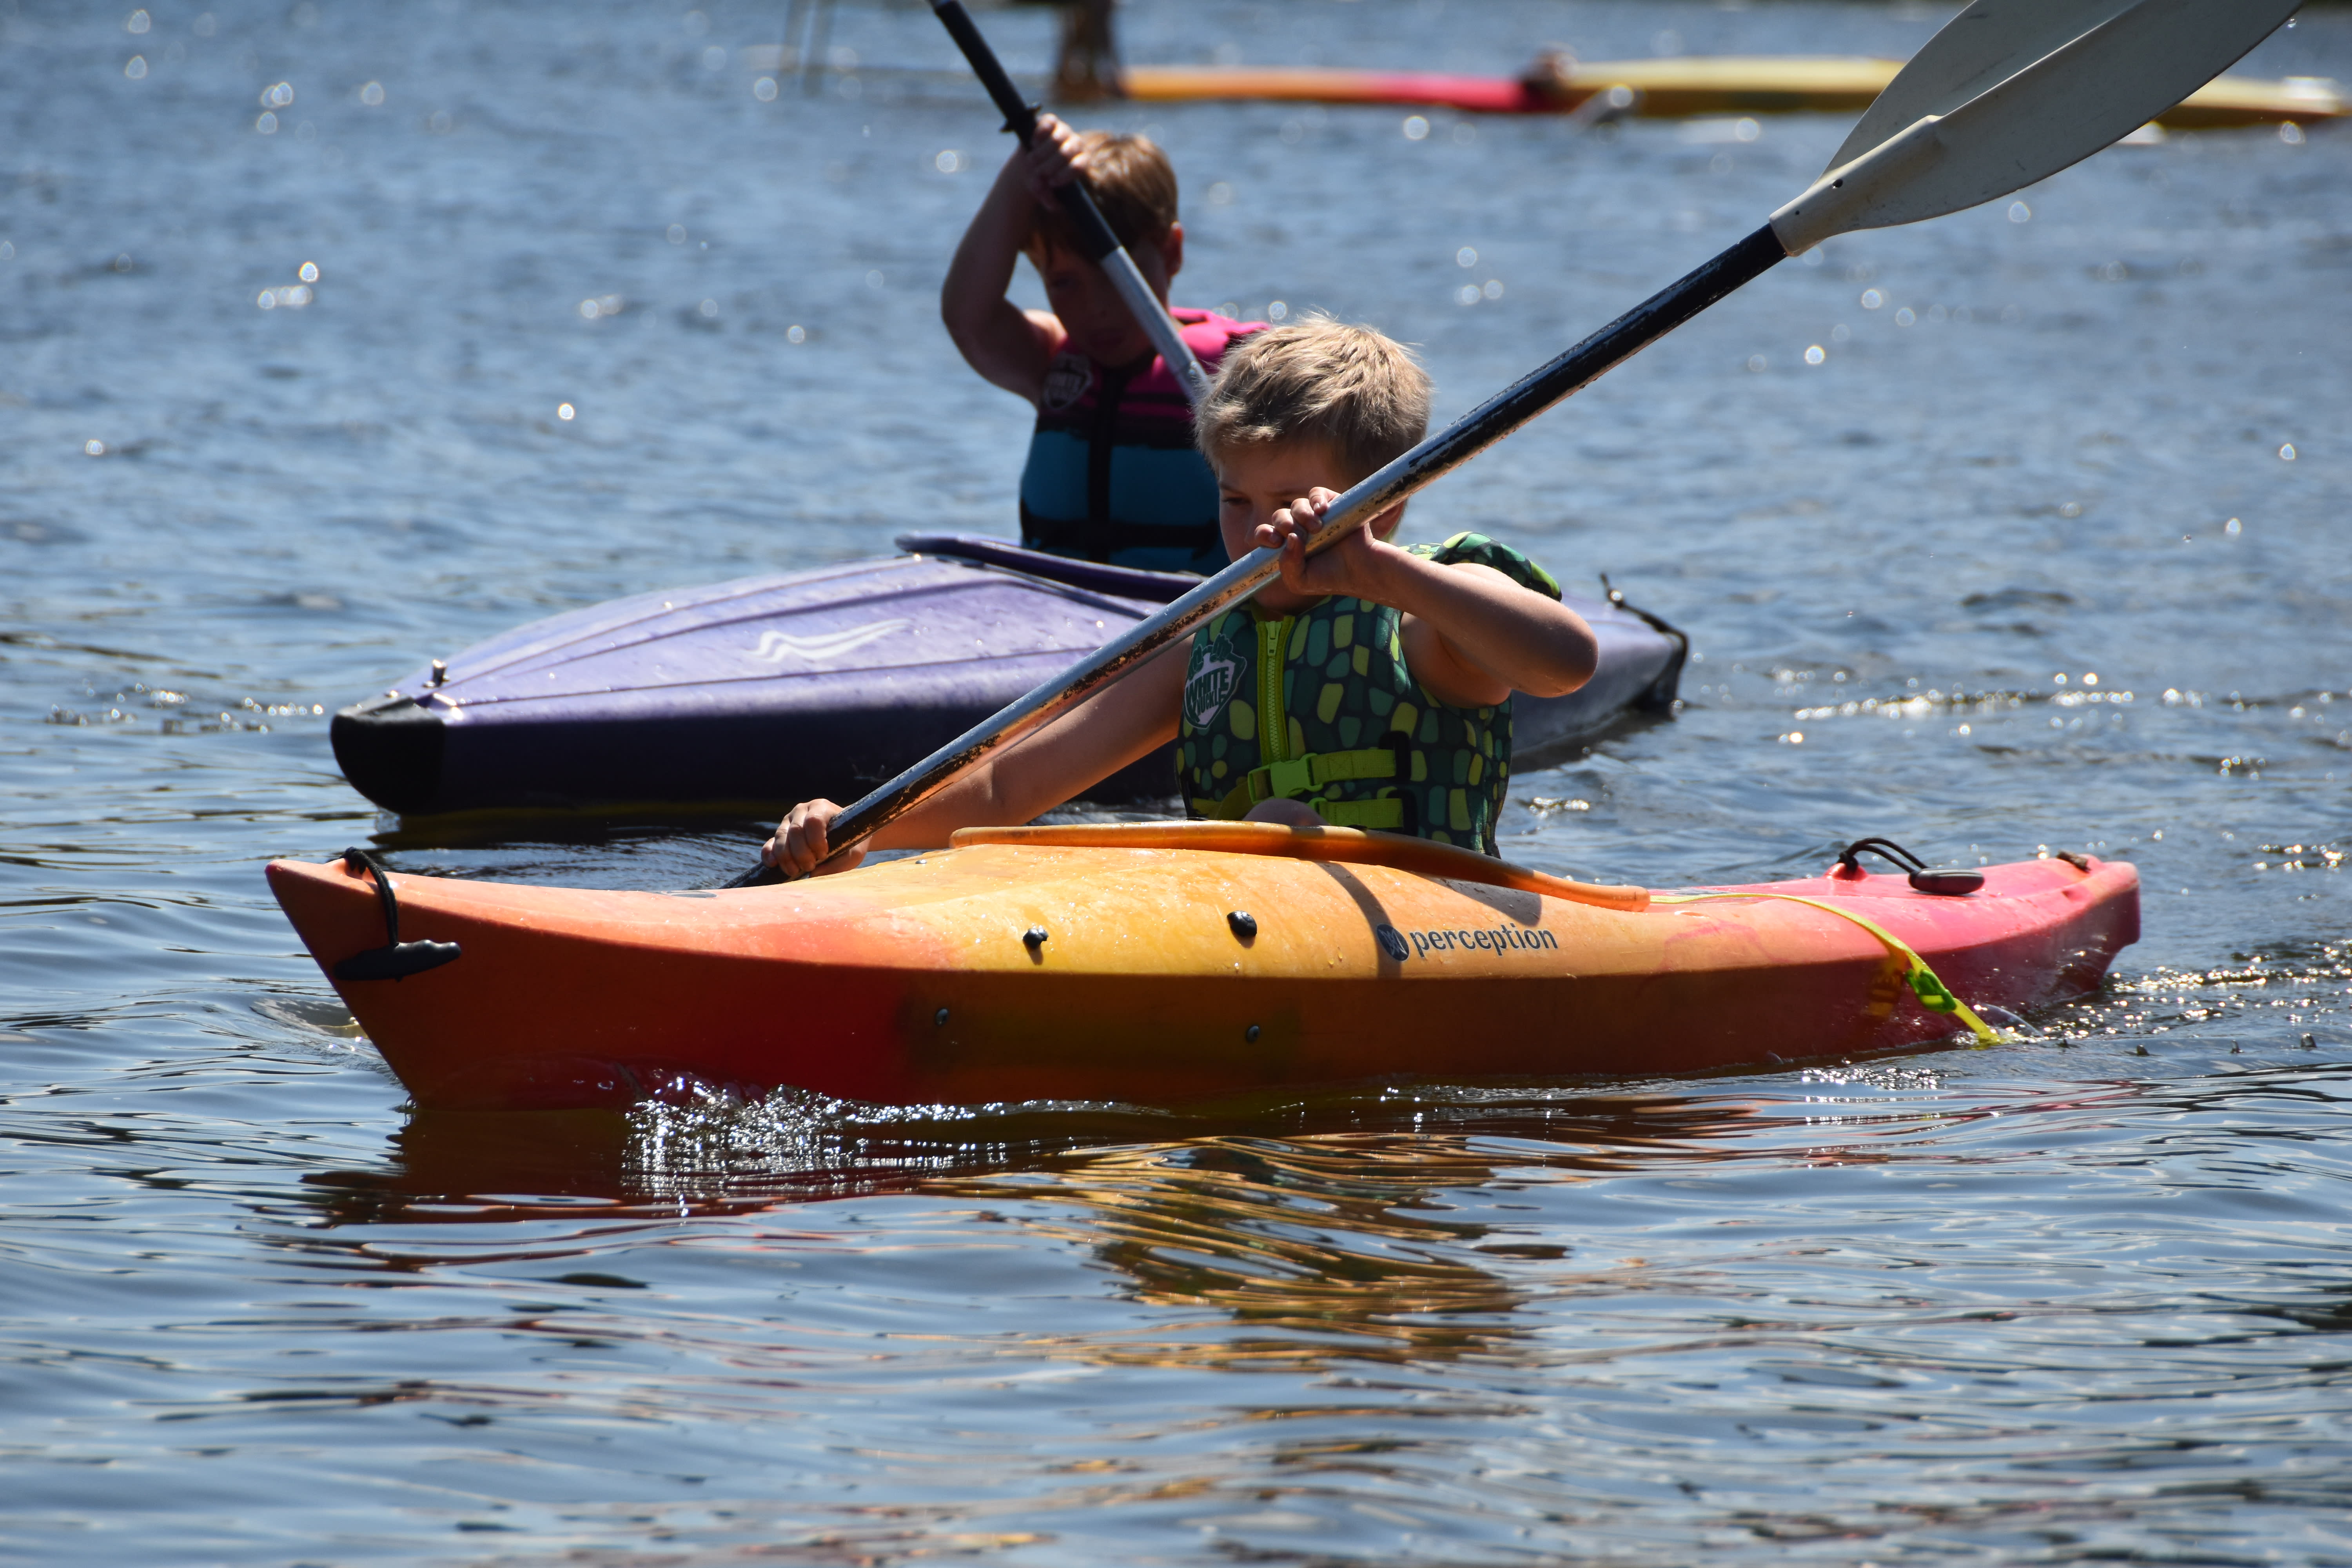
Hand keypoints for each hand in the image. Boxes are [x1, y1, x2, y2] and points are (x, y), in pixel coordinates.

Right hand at [762, 799, 865, 879]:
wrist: (844, 837)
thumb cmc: (851, 842)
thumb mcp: (852, 853)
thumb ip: (838, 864)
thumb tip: (813, 875)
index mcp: (822, 807)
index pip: (814, 821)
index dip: (816, 840)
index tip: (823, 855)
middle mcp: (802, 810)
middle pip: (795, 830)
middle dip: (801, 853)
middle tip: (810, 867)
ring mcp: (788, 820)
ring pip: (780, 837)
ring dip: (786, 857)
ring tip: (795, 871)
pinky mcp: (779, 833)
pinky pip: (769, 843)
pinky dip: (769, 854)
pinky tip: (773, 865)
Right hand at [1019, 113, 1086, 204]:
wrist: (1030, 162)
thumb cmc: (1042, 179)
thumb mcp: (1045, 192)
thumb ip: (1050, 200)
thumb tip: (1054, 205)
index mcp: (1081, 161)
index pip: (1079, 166)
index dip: (1065, 174)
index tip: (1052, 182)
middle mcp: (1076, 144)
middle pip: (1065, 153)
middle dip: (1049, 165)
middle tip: (1038, 173)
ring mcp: (1064, 130)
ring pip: (1056, 139)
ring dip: (1041, 153)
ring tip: (1032, 161)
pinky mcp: (1051, 120)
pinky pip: (1048, 123)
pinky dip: (1039, 134)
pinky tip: (1033, 143)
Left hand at [1256, 488, 1400, 600]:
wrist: (1360, 571)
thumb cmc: (1330, 578)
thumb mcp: (1300, 582)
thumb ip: (1287, 566)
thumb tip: (1289, 538)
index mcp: (1286, 546)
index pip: (1264, 534)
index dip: (1263, 534)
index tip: (1274, 542)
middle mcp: (1298, 528)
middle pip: (1279, 516)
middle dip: (1283, 524)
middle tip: (1298, 535)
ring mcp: (1314, 516)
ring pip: (1296, 505)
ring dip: (1302, 514)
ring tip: (1317, 528)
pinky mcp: (1331, 505)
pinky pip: (1316, 493)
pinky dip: (1316, 499)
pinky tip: (1322, 510)